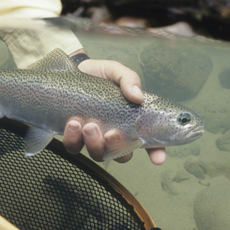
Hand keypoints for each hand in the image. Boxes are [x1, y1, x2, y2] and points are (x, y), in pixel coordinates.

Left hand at [62, 50, 165, 164]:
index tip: (158, 158)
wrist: (71, 71)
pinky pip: (74, 148)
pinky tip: (72, 124)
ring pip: (98, 154)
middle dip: (117, 148)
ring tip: (88, 126)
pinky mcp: (75, 136)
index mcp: (130, 120)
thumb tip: (137, 96)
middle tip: (110, 133)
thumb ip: (129, 79)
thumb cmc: (98, 74)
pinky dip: (74, 140)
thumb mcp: (115, 71)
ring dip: (94, 144)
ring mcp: (94, 137)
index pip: (149, 141)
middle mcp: (114, 133)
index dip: (157, 152)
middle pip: (122, 154)